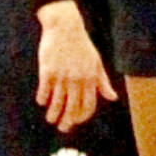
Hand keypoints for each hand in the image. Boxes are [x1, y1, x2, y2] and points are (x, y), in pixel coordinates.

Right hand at [35, 0, 115, 131]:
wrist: (65, 28)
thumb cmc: (82, 46)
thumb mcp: (96, 63)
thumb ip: (103, 82)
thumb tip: (113, 98)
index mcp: (91, 78)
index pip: (89, 105)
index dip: (83, 116)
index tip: (76, 122)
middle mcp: (77, 79)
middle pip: (73, 108)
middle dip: (68, 122)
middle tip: (62, 128)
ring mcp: (62, 76)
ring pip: (57, 103)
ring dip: (53, 114)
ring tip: (51, 119)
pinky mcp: (47, 72)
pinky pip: (44, 92)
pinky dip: (42, 99)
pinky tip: (42, 101)